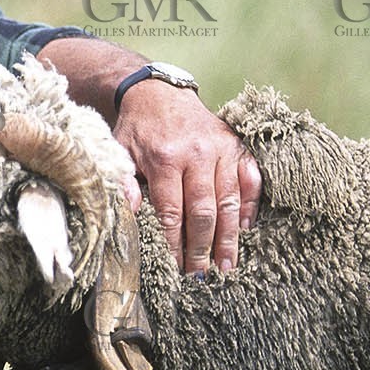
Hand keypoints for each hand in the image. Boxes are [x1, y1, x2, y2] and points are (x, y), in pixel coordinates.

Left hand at [113, 82, 259, 272]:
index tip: (175, 266)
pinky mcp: (236, 145)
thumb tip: (130, 212)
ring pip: (229, 200)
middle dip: (202, 247)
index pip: (171, 212)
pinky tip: (245, 229)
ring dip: (229, 236)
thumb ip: (123, 182)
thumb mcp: (119, 151)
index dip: (174, 243)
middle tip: (202, 275)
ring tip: (228, 265)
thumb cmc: (137, 130)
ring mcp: (221, 148)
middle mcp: (196, 153)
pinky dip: (249, 204)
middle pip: (203, 211)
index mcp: (165, 158)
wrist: (158, 93)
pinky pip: (250, 178)